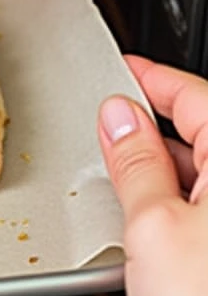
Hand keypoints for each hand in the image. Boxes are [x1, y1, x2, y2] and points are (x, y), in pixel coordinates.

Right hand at [99, 55, 207, 295]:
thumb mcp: (155, 224)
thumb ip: (134, 162)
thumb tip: (119, 117)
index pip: (196, 97)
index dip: (153, 79)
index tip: (122, 69)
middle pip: (197, 136)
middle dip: (146, 130)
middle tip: (99, 126)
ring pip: (193, 179)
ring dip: (151, 175)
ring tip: (109, 179)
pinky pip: (190, 218)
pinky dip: (159, 212)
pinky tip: (131, 226)